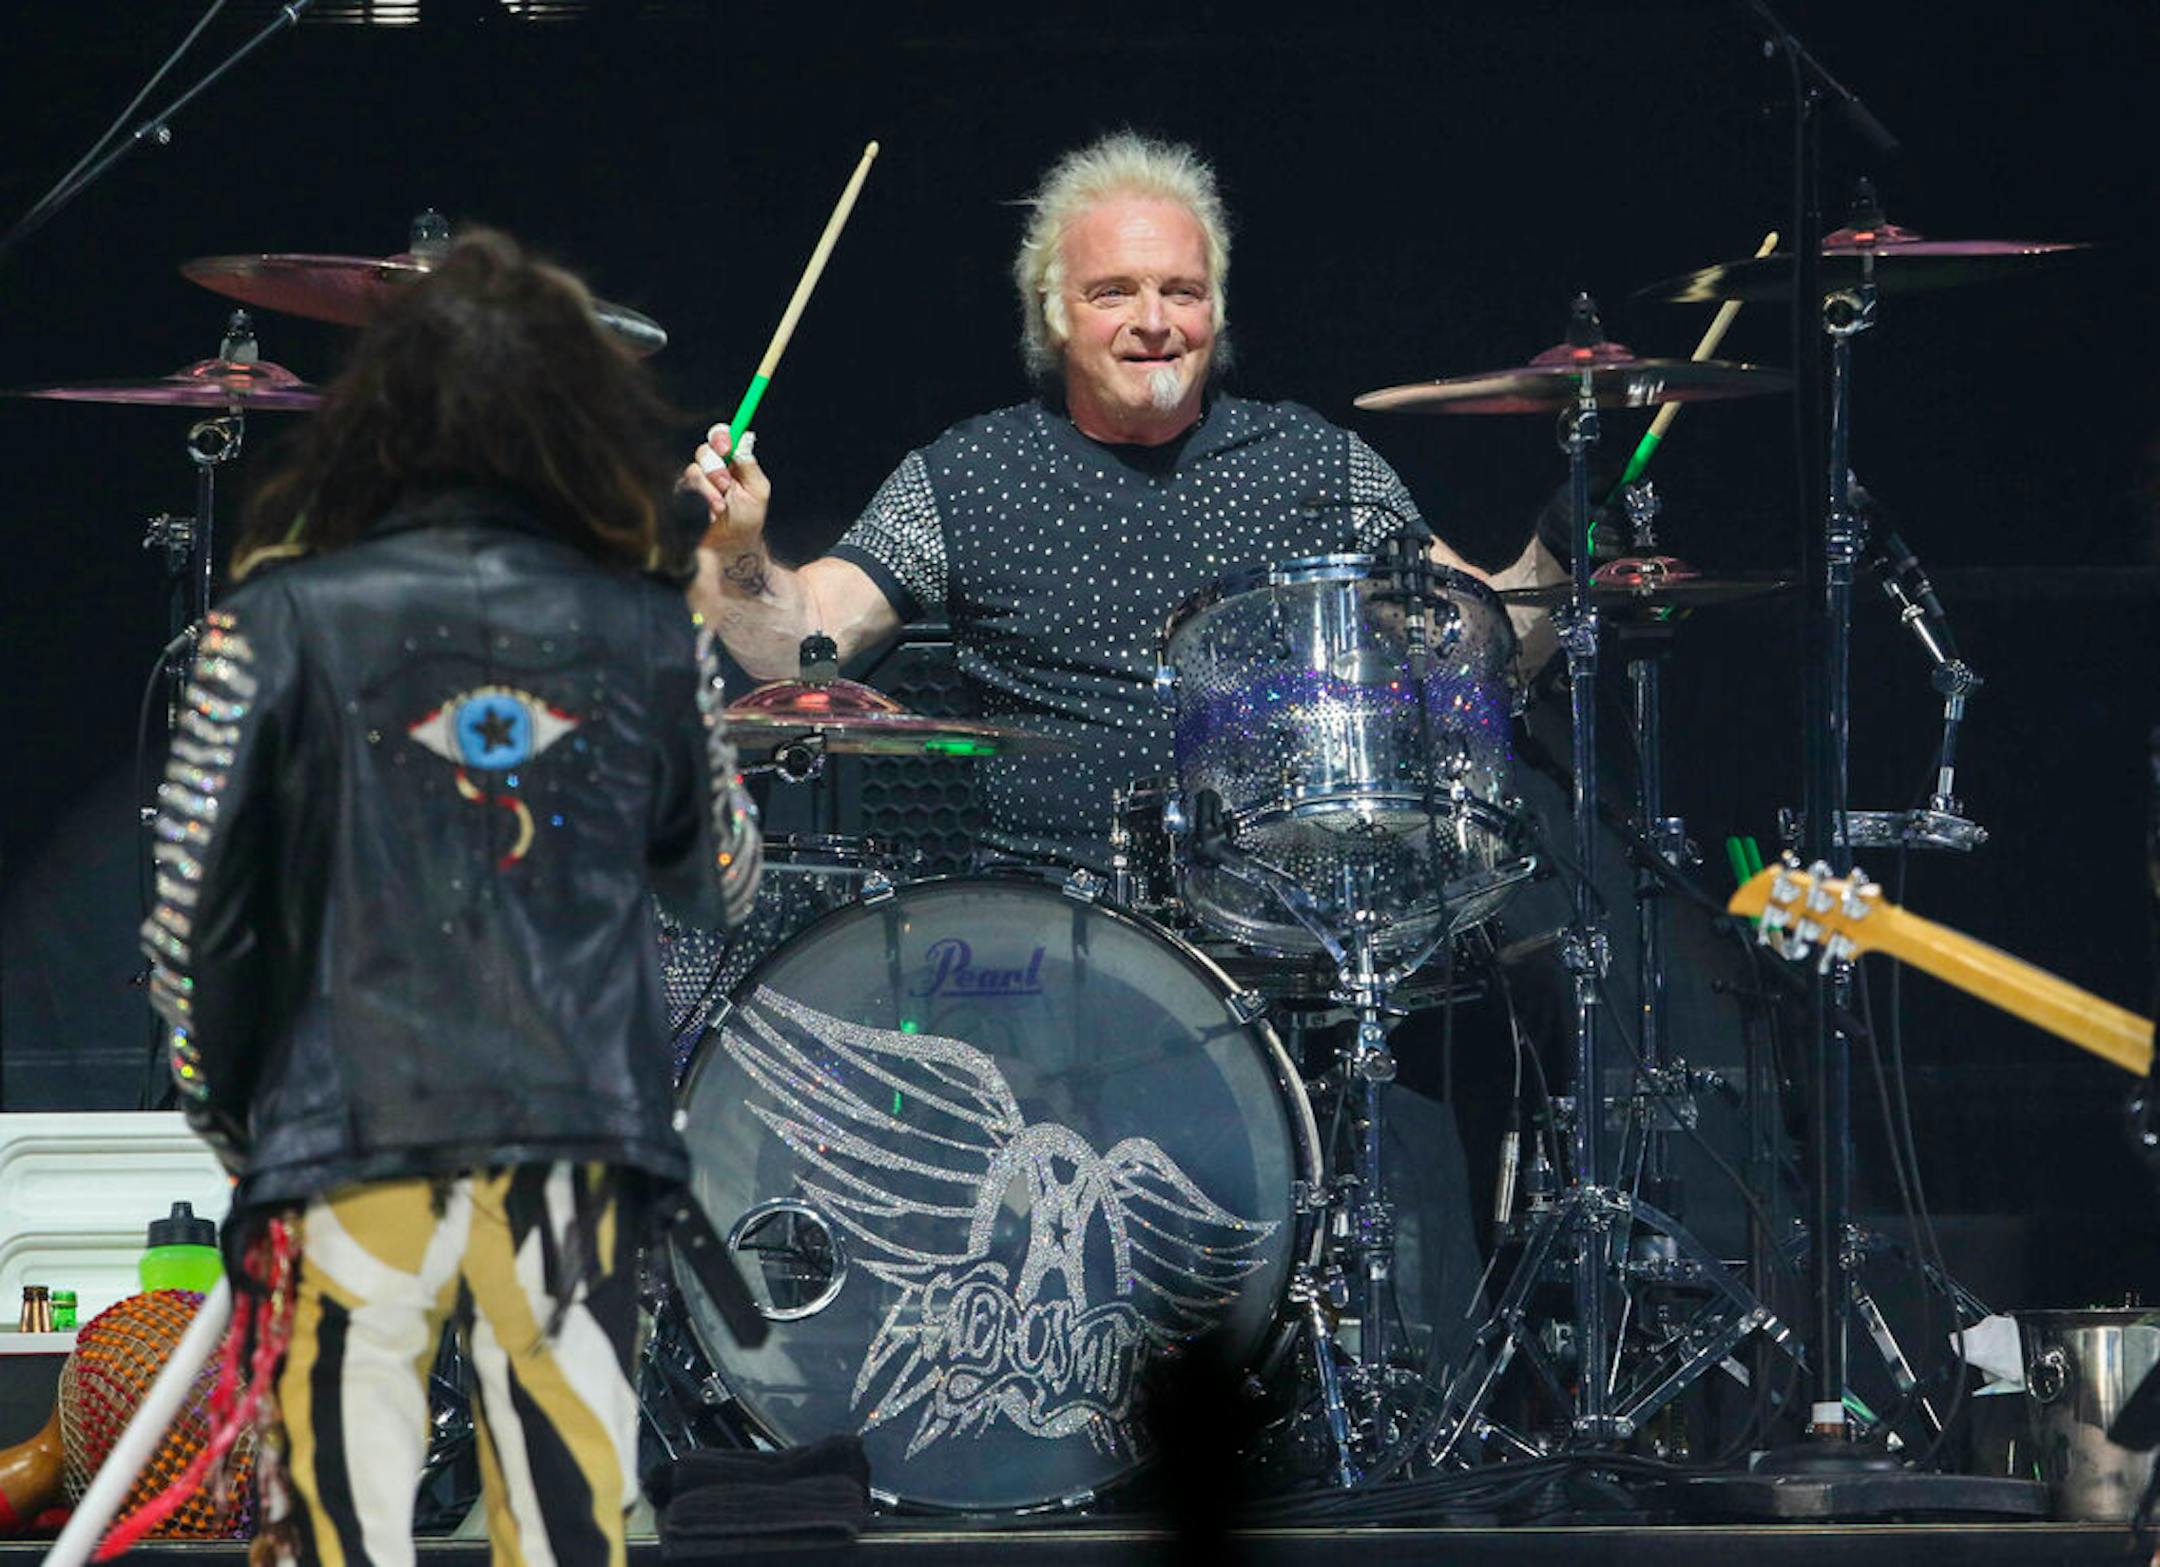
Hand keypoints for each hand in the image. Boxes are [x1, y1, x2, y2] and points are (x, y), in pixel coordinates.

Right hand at [680, 423, 770, 550]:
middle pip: (704, 451)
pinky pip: (685, 487)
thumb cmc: (747, 519)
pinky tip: (714, 510)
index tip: (725, 447)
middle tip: (726, 484)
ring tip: (722, 506)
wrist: (731, 546)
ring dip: (710, 488)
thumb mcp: (757, 491)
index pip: (721, 437)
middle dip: (716, 468)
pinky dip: (702, 498)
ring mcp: (696, 482)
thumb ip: (750, 466)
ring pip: (694, 470)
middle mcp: (711, 468)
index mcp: (731, 462)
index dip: (720, 436)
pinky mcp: (684, 496)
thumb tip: (742, 440)